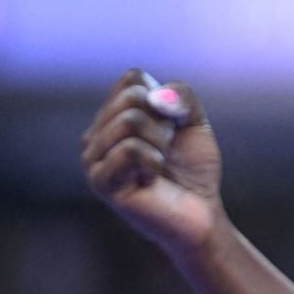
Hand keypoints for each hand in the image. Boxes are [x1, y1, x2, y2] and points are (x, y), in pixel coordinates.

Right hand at [80, 69, 224, 255]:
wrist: (200, 215)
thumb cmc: (193, 170)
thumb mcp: (194, 123)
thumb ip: (181, 96)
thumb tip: (156, 97)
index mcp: (112, 115)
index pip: (132, 79)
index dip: (166, 101)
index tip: (173, 129)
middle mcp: (95, 133)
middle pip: (132, 97)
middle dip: (164, 123)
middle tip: (167, 151)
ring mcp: (93, 158)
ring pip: (130, 122)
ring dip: (161, 143)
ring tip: (160, 167)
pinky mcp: (100, 182)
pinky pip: (130, 150)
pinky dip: (154, 161)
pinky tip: (152, 179)